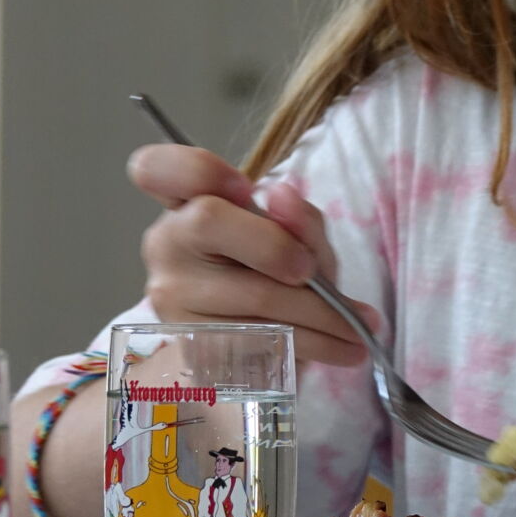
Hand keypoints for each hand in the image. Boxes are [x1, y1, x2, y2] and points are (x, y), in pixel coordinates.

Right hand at [128, 144, 377, 365]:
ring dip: (319, 315)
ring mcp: (171, 297)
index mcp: (186, 203)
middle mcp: (167, 245)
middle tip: (312, 274)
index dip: (198, 168)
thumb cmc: (280, 273)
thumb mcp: (301, 237)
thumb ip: (299, 217)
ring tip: (358, 329)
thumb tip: (283, 196)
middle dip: (277, 247)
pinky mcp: (191, 345)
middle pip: (208, 220)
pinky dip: (313, 345)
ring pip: (248, 293)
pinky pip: (259, 339)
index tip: (246, 188)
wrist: (266, 345)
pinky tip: (342, 349)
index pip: (157, 167)